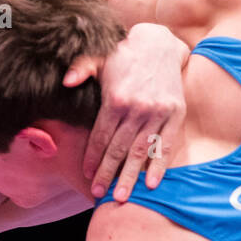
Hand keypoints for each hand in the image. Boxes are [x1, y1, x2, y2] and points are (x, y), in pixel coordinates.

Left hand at [66, 23, 188, 201]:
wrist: (160, 44)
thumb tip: (65, 82)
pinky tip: (151, 184)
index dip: (92, 157)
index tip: (87, 174)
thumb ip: (80, 69)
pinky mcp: (175, 115)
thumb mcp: (99, 59)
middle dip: (107, 174)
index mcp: (116, 99)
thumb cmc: (124, 56)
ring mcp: (157, 113)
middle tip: (99, 193)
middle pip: (118, 149)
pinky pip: (165, 146)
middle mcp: (137, 109)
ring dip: (130, 177)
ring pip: (140, 152)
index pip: (101, 136)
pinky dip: (159, 166)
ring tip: (121, 196)